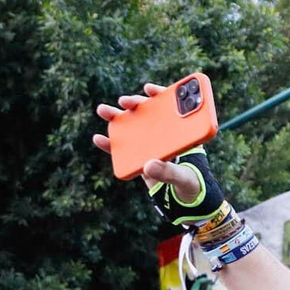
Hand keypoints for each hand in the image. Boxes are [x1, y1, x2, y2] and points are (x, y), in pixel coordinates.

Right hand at [94, 84, 223, 225]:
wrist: (184, 199)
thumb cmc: (190, 184)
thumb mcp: (184, 179)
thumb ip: (169, 172)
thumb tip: (148, 165)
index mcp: (180, 133)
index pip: (171, 108)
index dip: (161, 95)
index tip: (150, 89)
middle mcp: (163, 134)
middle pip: (148, 113)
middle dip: (135, 103)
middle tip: (125, 101)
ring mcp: (148, 144)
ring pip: (131, 126)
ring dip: (117, 117)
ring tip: (103, 110)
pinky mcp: (137, 157)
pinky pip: (121, 148)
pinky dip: (110, 143)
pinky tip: (99, 138)